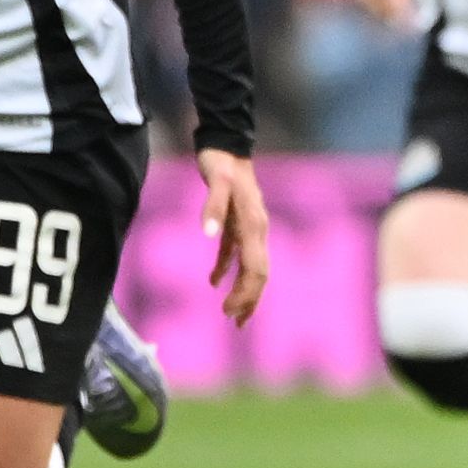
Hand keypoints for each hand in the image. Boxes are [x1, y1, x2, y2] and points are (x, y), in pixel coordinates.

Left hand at [196, 147, 269, 324]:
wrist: (226, 144)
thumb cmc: (221, 163)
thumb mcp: (216, 182)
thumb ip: (213, 208)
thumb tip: (208, 236)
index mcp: (254, 226)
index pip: (256, 270)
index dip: (246, 294)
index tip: (230, 313)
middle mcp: (257, 230)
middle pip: (259, 274)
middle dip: (249, 300)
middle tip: (233, 323)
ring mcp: (249, 227)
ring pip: (251, 267)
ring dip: (243, 291)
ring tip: (230, 315)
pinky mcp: (237, 222)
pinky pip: (236, 253)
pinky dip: (226, 269)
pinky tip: (213, 281)